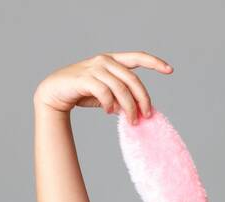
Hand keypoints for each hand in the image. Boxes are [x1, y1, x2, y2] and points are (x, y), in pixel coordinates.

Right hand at [33, 51, 172, 122]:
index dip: (155, 62)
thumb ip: (122, 97)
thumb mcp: (107, 94)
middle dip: (143, 100)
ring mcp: (94, 68)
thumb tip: (139, 111)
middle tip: (146, 116)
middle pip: (133, 80)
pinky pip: (105, 93)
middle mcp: (105, 60)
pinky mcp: (85, 78)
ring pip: (121, 89)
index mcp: (113, 60)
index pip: (137, 57)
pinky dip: (110, 105)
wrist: (55, 92)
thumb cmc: (83, 92)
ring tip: (130, 120)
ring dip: (128, 107)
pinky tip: (110, 112)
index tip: (170, 70)